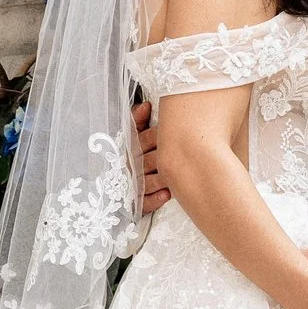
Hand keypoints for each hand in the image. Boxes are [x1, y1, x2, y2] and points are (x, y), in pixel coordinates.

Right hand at [131, 99, 168, 215]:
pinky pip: (144, 202)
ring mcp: (133, 185)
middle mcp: (131, 166)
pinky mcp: (137, 202)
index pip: (140, 140)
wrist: (125, 182)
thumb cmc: (136, 153)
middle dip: (162, 158)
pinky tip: (166, 194)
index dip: (155, 136)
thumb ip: (138, 119)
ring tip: (175, 177)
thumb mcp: (135, 133)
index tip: (169, 133)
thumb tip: (146, 105)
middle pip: (147, 160)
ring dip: (161, 180)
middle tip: (182, 156)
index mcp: (130, 148)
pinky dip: (155, 199)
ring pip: (146, 182)